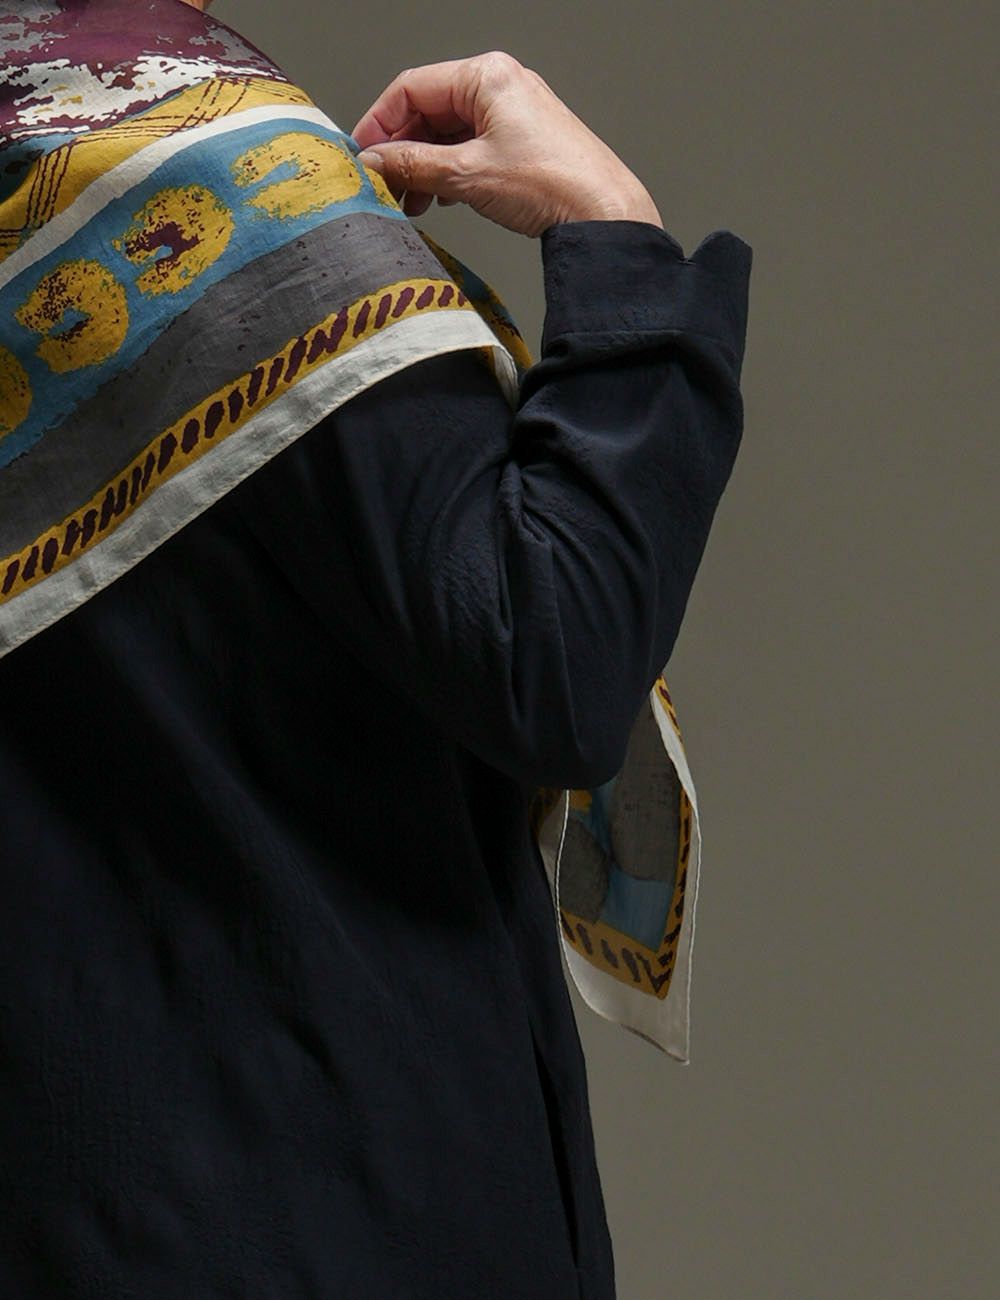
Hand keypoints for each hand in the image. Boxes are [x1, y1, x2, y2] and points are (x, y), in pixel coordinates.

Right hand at [351, 51, 663, 237]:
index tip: (363, 156)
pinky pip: (471, 150)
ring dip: (425, 167)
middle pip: (430, 112)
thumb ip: (414, 165)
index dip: (380, 123)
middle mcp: (500, 87)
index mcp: (487, 76)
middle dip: (403, 151)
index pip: (412, 88)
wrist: (603, 215)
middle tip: (384, 185)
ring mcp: (513, 116)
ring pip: (449, 135)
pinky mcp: (523, 145)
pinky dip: (450, 173)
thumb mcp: (467, 174)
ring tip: (412, 201)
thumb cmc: (552, 183)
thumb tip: (376, 162)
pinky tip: (441, 200)